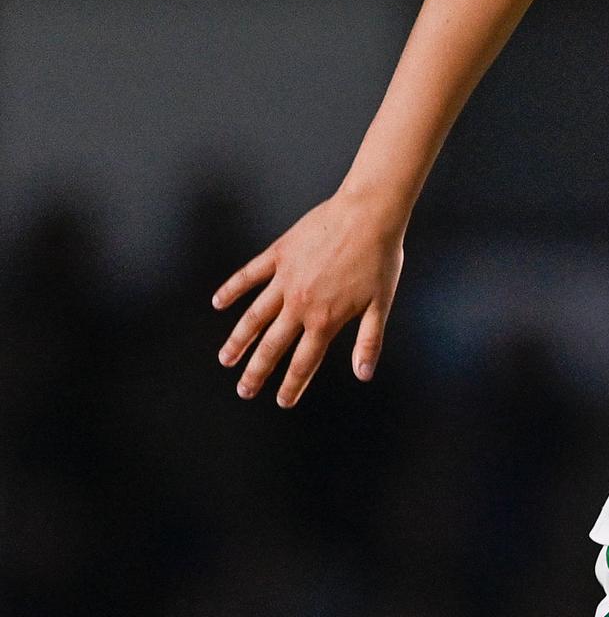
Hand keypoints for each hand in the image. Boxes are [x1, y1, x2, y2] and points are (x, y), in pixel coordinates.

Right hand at [212, 189, 405, 406]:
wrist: (368, 214)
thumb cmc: (380, 259)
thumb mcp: (380, 305)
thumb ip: (368, 341)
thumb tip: (363, 374)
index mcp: (326, 320)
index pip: (304, 361)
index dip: (292, 385)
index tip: (281, 401)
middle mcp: (300, 304)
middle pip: (272, 345)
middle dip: (257, 371)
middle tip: (243, 391)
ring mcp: (285, 278)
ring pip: (254, 316)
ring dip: (238, 340)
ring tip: (225, 359)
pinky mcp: (279, 254)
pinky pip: (249, 275)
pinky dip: (232, 289)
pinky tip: (219, 303)